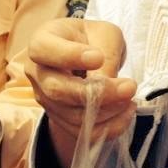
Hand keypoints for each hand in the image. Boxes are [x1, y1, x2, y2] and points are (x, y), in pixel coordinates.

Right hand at [26, 19, 136, 165]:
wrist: (89, 55)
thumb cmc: (93, 39)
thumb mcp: (106, 35)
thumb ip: (106, 56)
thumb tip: (106, 86)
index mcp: (42, 41)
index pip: (43, 50)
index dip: (69, 56)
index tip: (98, 57)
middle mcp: (37, 72)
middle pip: (56, 90)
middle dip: (96, 93)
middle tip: (129, 87)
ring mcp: (46, 99)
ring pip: (71, 115)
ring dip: (107, 111)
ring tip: (130, 97)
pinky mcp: (60, 118)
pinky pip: (82, 132)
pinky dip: (109, 127)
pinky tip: (126, 112)